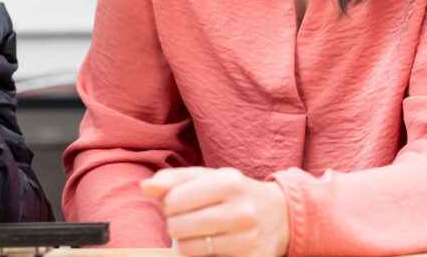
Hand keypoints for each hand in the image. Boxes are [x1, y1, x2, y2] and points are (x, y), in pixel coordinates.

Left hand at [139, 167, 289, 256]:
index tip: (179, 203)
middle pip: (177, 226)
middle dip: (176, 223)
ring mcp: (247, 239)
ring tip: (202, 231)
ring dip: (187, 241)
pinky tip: (215, 244)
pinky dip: (202, 255)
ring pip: (188, 248)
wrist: (282, 216)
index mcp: (229, 183)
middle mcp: (241, 211)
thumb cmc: (236, 193)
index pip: (172, 200)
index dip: (168, 203)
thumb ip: (175, 179)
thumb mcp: (210, 177)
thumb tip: (145, 187)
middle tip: (190, 218)